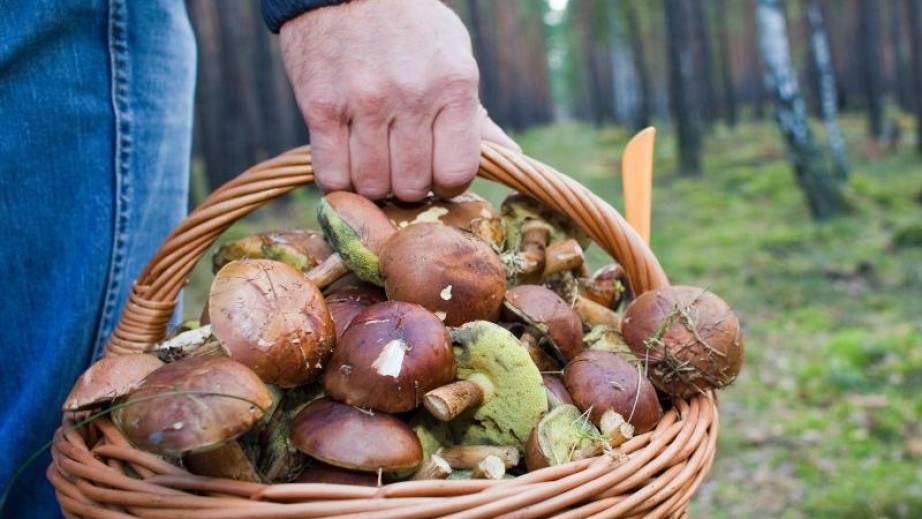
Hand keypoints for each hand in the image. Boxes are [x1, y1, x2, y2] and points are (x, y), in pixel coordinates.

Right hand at [280, 0, 517, 201]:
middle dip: (409, 186)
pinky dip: (339, 180)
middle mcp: (411, 96)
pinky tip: (346, 164)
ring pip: (371, 186)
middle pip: (412, 186)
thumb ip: (475, 114)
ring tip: (374, 163)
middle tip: (401, 167)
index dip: (447, 184)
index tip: (436, 174)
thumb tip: (508, 156)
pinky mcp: (320, 107)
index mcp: (454, 85)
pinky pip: (332, 174)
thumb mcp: (454, 56)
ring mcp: (364, 102)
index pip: (457, 173)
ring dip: (373, 184)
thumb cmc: (408, 25)